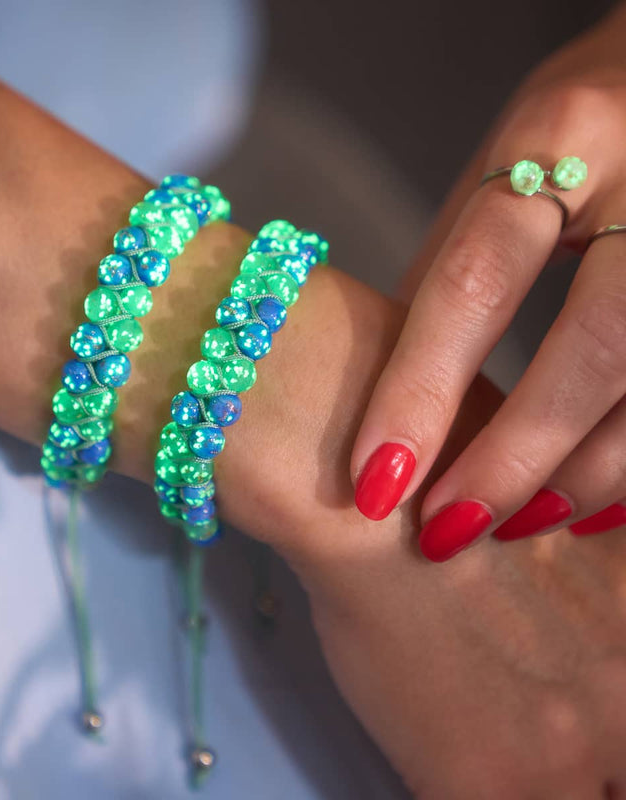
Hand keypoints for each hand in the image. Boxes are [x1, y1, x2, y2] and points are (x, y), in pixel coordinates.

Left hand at [349, 3, 625, 559]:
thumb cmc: (578, 125)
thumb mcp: (500, 166)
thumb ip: (452, 266)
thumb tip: (385, 377)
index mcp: (560, 131)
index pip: (475, 278)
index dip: (420, 389)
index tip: (374, 483)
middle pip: (593, 342)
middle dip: (513, 454)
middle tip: (446, 530)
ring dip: (587, 473)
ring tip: (517, 524)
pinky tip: (595, 503)